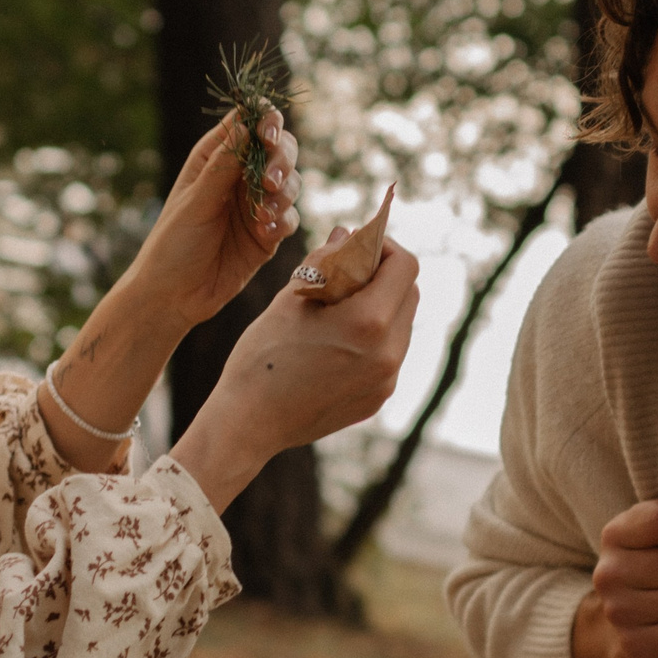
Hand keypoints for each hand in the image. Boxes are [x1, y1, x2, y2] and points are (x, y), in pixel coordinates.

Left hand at [123, 110, 300, 332]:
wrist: (173, 296)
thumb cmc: (172, 243)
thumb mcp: (196, 201)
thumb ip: (225, 164)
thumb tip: (248, 123)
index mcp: (215, 158)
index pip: (248, 123)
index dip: (265, 121)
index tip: (268, 135)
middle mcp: (239, 176)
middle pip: (279, 148)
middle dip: (281, 160)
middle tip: (270, 181)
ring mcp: (256, 204)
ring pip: (290, 182)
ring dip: (283, 194)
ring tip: (262, 215)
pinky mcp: (268, 233)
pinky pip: (289, 217)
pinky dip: (282, 221)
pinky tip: (265, 233)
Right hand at [174, 240, 422, 509]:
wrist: (248, 423)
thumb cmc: (262, 356)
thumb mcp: (291, 298)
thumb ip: (326, 261)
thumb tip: (346, 234)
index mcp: (368, 322)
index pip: (405, 266)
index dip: (386, 247)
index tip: (360, 245)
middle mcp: (388, 353)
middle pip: (410, 293)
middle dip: (385, 274)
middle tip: (351, 269)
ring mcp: (386, 380)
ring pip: (402, 324)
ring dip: (381, 305)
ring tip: (342, 305)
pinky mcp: (378, 398)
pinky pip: (389, 354)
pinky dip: (374, 336)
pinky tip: (338, 339)